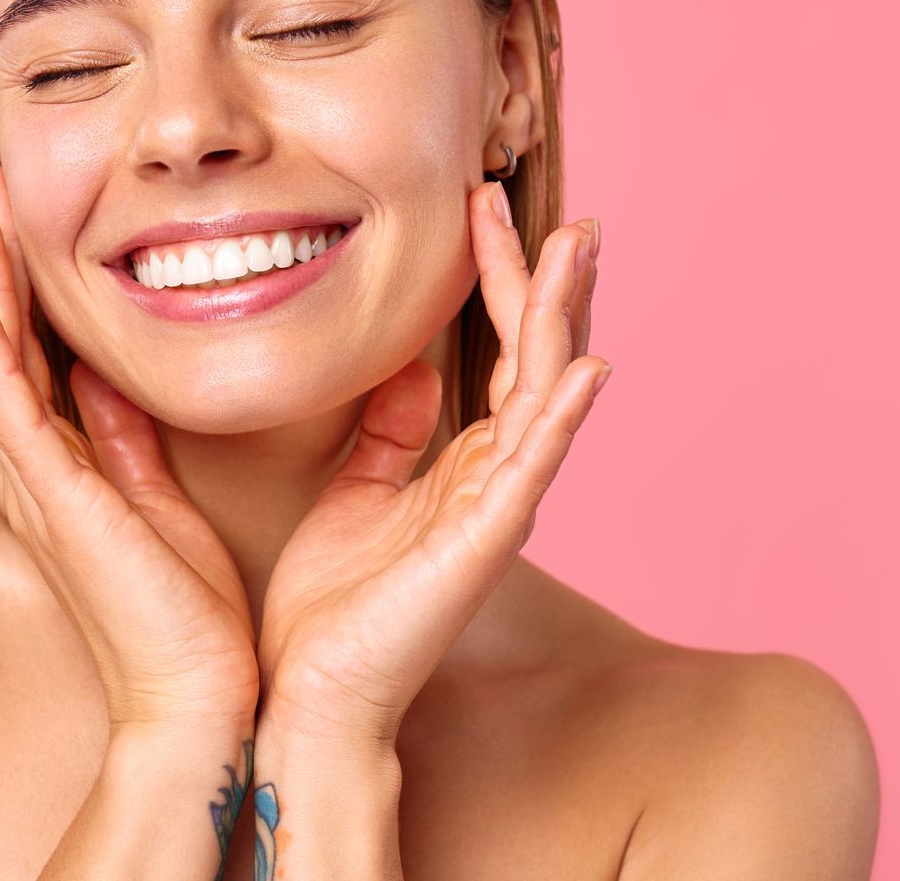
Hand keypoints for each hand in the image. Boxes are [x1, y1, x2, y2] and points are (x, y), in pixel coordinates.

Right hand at [0, 163, 259, 731]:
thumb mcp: (161, 499)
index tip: (19, 214)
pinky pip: (16, 421)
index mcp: (74, 462)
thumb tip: (113, 377)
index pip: (37, 350)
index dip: (23, 280)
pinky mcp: (62, 507)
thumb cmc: (190, 612)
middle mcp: (47, 467)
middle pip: (4, 343)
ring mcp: (47, 486)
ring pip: (0, 365)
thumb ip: (132, 437)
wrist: (201, 698)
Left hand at [255, 183, 609, 746]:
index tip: (482, 206)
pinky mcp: (486, 541)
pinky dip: (563, 415)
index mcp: (465, 463)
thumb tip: (413, 370)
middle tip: (568, 212)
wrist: (311, 692)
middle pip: (539, 357)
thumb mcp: (356, 490)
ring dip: (565, 315)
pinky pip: (534, 466)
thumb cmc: (331, 604)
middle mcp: (495, 477)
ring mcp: (498, 507)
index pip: (497, 351)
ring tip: (580, 246)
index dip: (498, 277)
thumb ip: (389, 431)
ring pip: (546, 390)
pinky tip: (588, 366)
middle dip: (552, 280)